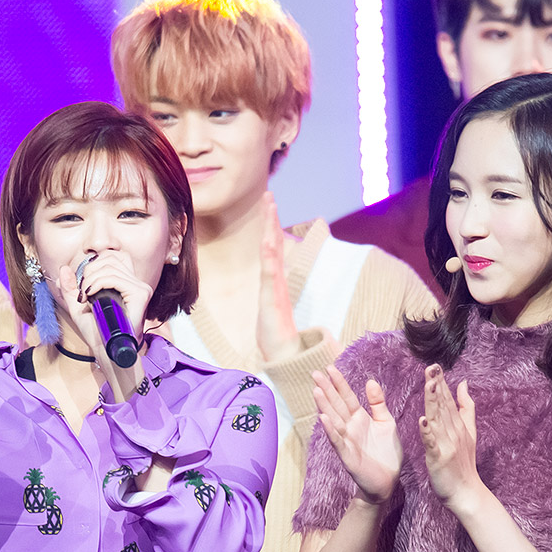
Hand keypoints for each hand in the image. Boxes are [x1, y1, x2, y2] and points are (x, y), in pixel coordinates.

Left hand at [57, 249, 152, 380]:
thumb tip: (63, 269)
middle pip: (110, 257)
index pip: (113, 255)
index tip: (83, 283)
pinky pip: (115, 278)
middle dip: (88, 270)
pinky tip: (90, 295)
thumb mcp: (78, 307)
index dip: (94, 262)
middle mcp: (136, 283)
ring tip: (84, 295)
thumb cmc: (97, 332)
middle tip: (81, 291)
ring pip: (111, 266)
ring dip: (91, 278)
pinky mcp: (140, 294)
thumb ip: (70, 288)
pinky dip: (97, 283)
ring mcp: (140, 288)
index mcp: (126, 282)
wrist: (107, 352)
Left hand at [255, 192, 299, 363]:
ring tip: (270, 205)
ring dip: (271, 226)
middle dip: (271, 218)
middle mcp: (276, 279)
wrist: (284, 356)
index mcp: (274, 281)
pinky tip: (268, 238)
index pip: (271, 249)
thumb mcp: (268, 312)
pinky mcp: (273, 297)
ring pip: (273, 250)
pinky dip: (270, 253)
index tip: (268, 207)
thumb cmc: (276, 338)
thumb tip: (270, 295)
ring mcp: (275, 286)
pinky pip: (270, 271)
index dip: (269, 228)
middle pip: (274, 242)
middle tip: (269, 194)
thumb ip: (271, 301)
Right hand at [313, 366, 400, 503]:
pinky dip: (330, 430)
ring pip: (333, 420)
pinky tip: (323, 418)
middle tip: (315, 373)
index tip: (330, 367)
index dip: (339, 383)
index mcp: (359, 418)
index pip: (347, 397)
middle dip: (326, 389)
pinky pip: (337, 441)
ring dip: (324, 406)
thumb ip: (378, 403)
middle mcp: (350, 427)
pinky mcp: (347, 456)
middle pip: (336, 405)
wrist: (388, 481)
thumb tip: (370, 381)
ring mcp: (347, 441)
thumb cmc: (386, 453)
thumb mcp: (386, 423)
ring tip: (316, 391)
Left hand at [419, 365, 483, 513]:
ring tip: (429, 384)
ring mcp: (447, 444)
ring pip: (438, 419)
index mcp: (458, 425)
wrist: (467, 493)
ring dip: (433, 402)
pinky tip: (422, 420)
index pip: (448, 400)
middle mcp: (454, 432)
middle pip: (443, 406)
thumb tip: (463, 383)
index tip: (434, 365)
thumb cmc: (464, 464)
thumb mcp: (469, 432)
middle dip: (437, 385)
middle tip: (431, 367)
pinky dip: (427, 432)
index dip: (441, 383)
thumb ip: (466, 408)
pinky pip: (432, 443)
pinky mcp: (440, 458)